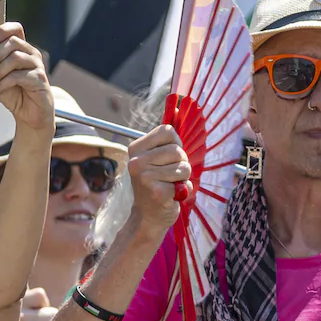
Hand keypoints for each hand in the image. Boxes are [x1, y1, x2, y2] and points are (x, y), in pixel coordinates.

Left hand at [0, 23, 50, 132]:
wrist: (29, 115)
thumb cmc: (14, 93)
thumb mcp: (0, 75)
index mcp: (22, 49)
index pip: (16, 29)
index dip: (2, 30)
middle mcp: (32, 53)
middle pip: (13, 43)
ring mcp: (37, 65)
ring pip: (15, 58)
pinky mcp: (40, 79)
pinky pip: (17, 76)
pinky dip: (1, 85)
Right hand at [124, 125, 191, 239]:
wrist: (148, 217)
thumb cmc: (158, 184)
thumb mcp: (158, 158)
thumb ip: (167, 137)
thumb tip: (177, 104)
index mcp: (136, 148)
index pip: (168, 130)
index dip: (175, 144)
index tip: (167, 158)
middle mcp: (136, 160)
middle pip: (177, 150)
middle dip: (181, 163)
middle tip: (169, 176)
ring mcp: (144, 176)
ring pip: (183, 166)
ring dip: (183, 178)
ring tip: (170, 185)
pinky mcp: (156, 191)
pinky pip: (184, 184)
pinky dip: (183, 191)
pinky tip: (171, 196)